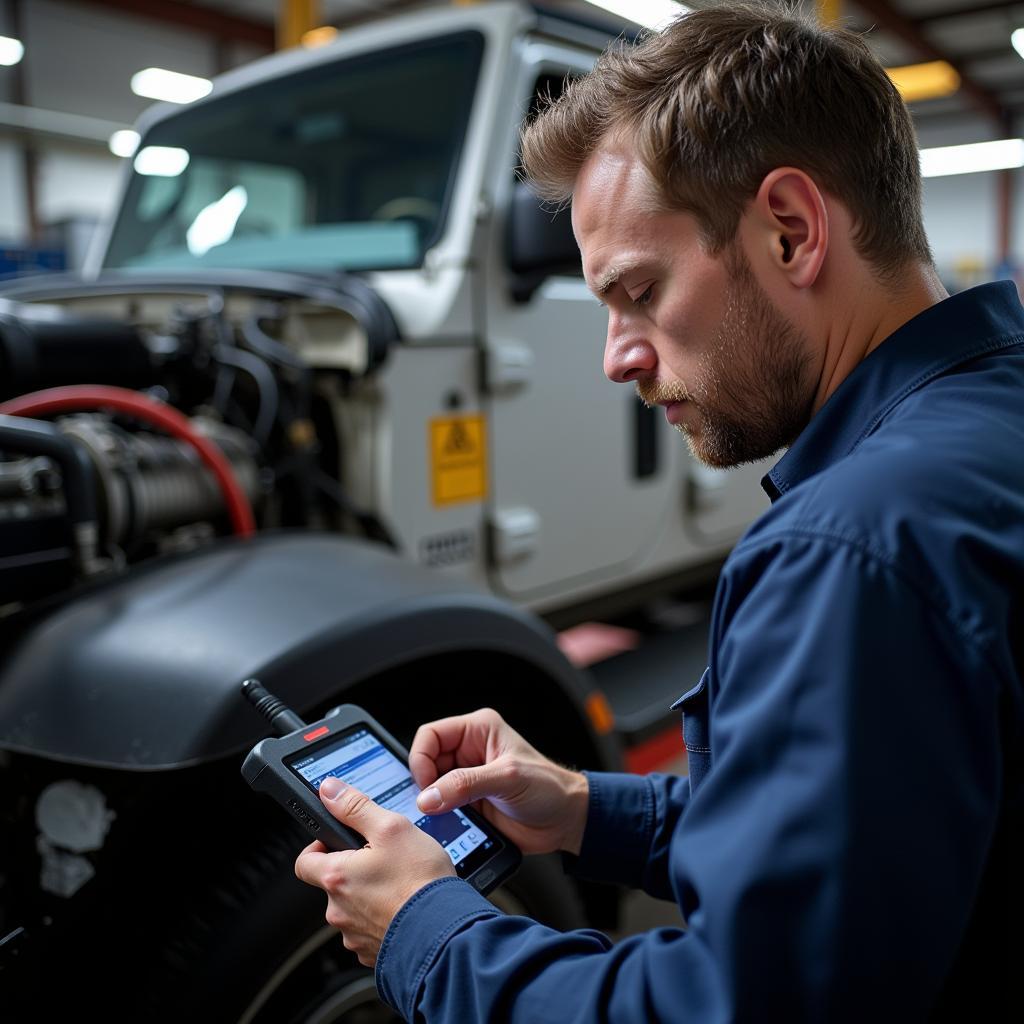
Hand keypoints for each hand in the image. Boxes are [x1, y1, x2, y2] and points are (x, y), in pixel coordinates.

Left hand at [294, 776, 453, 966]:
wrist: (444, 931)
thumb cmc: (420, 881)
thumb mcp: (391, 828)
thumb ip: (356, 807)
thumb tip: (329, 790)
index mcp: (336, 877)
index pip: (304, 861)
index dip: (319, 846)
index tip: (339, 841)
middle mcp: (338, 910)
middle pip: (333, 883)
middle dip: (353, 870)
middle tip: (383, 859)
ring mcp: (354, 935)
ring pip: (353, 908)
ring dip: (369, 896)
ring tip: (400, 884)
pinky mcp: (372, 952)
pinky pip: (370, 929)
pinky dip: (383, 918)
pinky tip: (404, 906)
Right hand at [409, 708, 589, 855]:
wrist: (565, 821)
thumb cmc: (549, 788)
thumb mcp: (508, 779)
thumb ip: (466, 785)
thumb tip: (428, 797)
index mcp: (478, 730)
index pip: (431, 735)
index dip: (422, 758)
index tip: (425, 784)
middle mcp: (469, 752)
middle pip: (426, 762)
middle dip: (425, 784)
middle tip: (430, 805)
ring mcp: (467, 779)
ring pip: (430, 787)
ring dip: (431, 804)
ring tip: (439, 817)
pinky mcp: (468, 803)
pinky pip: (441, 808)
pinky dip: (439, 818)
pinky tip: (447, 826)